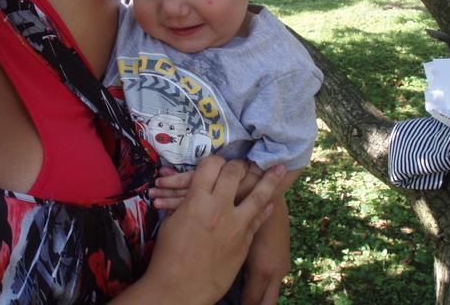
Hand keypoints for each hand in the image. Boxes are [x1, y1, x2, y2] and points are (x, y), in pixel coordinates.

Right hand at [116, 156, 285, 304]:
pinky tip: (271, 202)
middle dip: (239, 165)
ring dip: (270, 180)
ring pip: (258, 195)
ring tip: (280, 169)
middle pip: (234, 173)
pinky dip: (265, 208)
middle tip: (243, 163)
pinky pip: (259, 219)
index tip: (217, 163)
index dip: (214, 161)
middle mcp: (219, 208)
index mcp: (197, 200)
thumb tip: (194, 193)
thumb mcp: (172, 222)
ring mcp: (235, 225)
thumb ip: (187, 203)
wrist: (180, 289)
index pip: (211, 165)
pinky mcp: (244, 242)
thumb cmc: (169, 256)